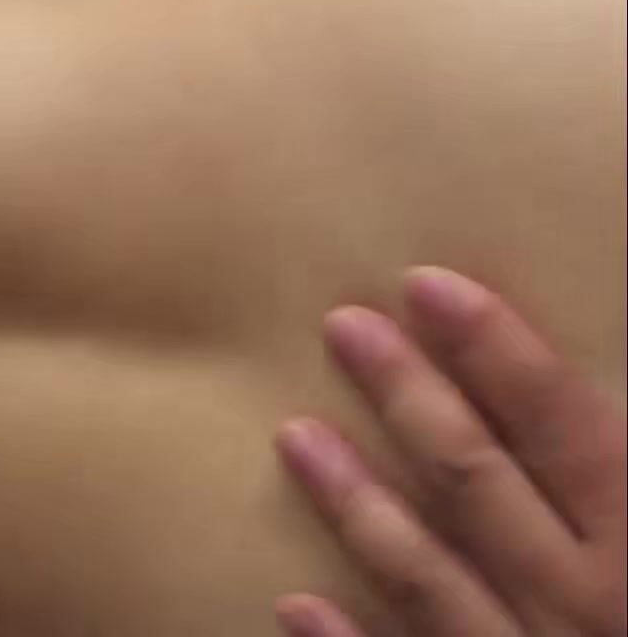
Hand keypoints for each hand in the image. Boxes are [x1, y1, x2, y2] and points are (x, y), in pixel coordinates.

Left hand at [274, 267, 625, 635]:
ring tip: (294, 434)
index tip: (427, 284)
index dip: (500, 354)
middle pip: (479, 483)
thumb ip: (627, 461)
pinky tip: (295, 602)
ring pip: (428, 577)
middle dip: (411, 398)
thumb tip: (597, 405)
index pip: (568, 431)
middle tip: (343, 325)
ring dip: (358, 504)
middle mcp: (588, 607)